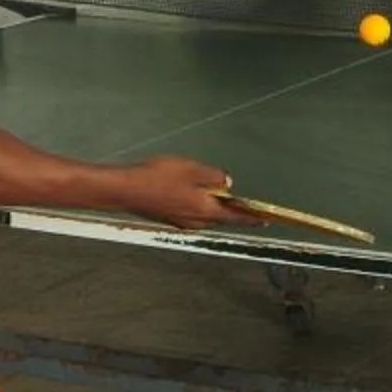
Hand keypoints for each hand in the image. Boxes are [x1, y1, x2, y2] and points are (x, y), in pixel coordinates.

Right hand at [114, 156, 259, 230]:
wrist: (126, 189)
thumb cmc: (160, 177)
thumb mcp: (192, 170)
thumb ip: (213, 176)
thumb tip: (228, 183)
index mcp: (206, 210)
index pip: (235, 217)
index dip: (251, 218)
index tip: (265, 220)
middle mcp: (196, 221)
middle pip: (219, 216)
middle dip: (231, 210)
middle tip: (244, 204)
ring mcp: (181, 221)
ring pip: (205, 215)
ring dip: (213, 206)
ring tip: (219, 195)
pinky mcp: (169, 217)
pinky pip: (191, 212)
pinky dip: (198, 204)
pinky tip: (193, 192)